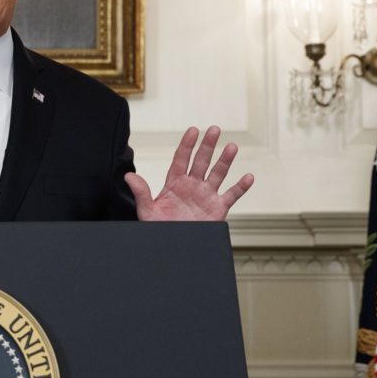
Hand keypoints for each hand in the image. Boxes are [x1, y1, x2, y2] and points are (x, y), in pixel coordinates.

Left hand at [124, 126, 253, 220]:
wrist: (173, 248)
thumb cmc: (159, 228)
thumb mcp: (147, 210)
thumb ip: (141, 192)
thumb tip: (128, 176)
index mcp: (175, 183)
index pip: (181, 159)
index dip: (187, 145)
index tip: (193, 130)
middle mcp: (192, 185)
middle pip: (202, 161)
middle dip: (208, 146)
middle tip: (215, 129)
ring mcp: (206, 195)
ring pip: (218, 174)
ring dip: (225, 161)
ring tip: (232, 146)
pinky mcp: (218, 208)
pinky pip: (231, 195)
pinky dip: (241, 187)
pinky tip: (248, 177)